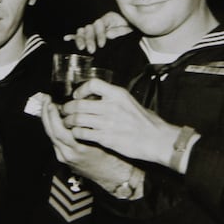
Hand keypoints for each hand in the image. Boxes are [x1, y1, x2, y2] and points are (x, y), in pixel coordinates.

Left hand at [40, 94, 133, 189]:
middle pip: (51, 132)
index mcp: (79, 148)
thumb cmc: (113, 156)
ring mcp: (65, 158)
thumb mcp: (104, 138)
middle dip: (46, 114)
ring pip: (51, 136)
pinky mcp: (65, 159)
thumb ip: (91, 125)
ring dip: (48, 121)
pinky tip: (55, 119)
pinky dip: (53, 128)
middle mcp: (69, 154)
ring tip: (49, 107)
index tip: (52, 101)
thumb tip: (82, 106)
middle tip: (46, 100)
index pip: (58, 130)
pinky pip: (55, 141)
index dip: (52, 115)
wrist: (114, 176)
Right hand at [63, 11, 132, 53]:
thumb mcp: (128, 30)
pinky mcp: (91, 36)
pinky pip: (81, 35)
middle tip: (91, 49)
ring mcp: (94, 29)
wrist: (132, 31)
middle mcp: (99, 23)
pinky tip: (67, 39)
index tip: (102, 44)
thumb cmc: (130, 30)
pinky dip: (73, 37)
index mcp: (108, 19)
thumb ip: (119, 31)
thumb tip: (108, 34)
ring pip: (83, 31)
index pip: (99, 25)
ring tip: (81, 47)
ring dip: (81, 39)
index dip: (100, 34)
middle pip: (89, 28)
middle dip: (89, 39)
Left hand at [64, 80, 178, 165]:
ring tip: (67, 123)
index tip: (76, 96)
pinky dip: (76, 133)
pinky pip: (83, 133)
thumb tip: (98, 98)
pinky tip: (77, 133)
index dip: (80, 89)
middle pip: (79, 104)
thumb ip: (114, 99)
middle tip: (65, 111)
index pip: (93, 84)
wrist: (157, 140)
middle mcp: (111, 107)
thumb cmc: (147, 122)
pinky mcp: (106, 138)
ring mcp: (108, 123)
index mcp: (118, 94)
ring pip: (78, 119)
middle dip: (68, 108)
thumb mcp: (131, 102)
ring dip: (69, 121)